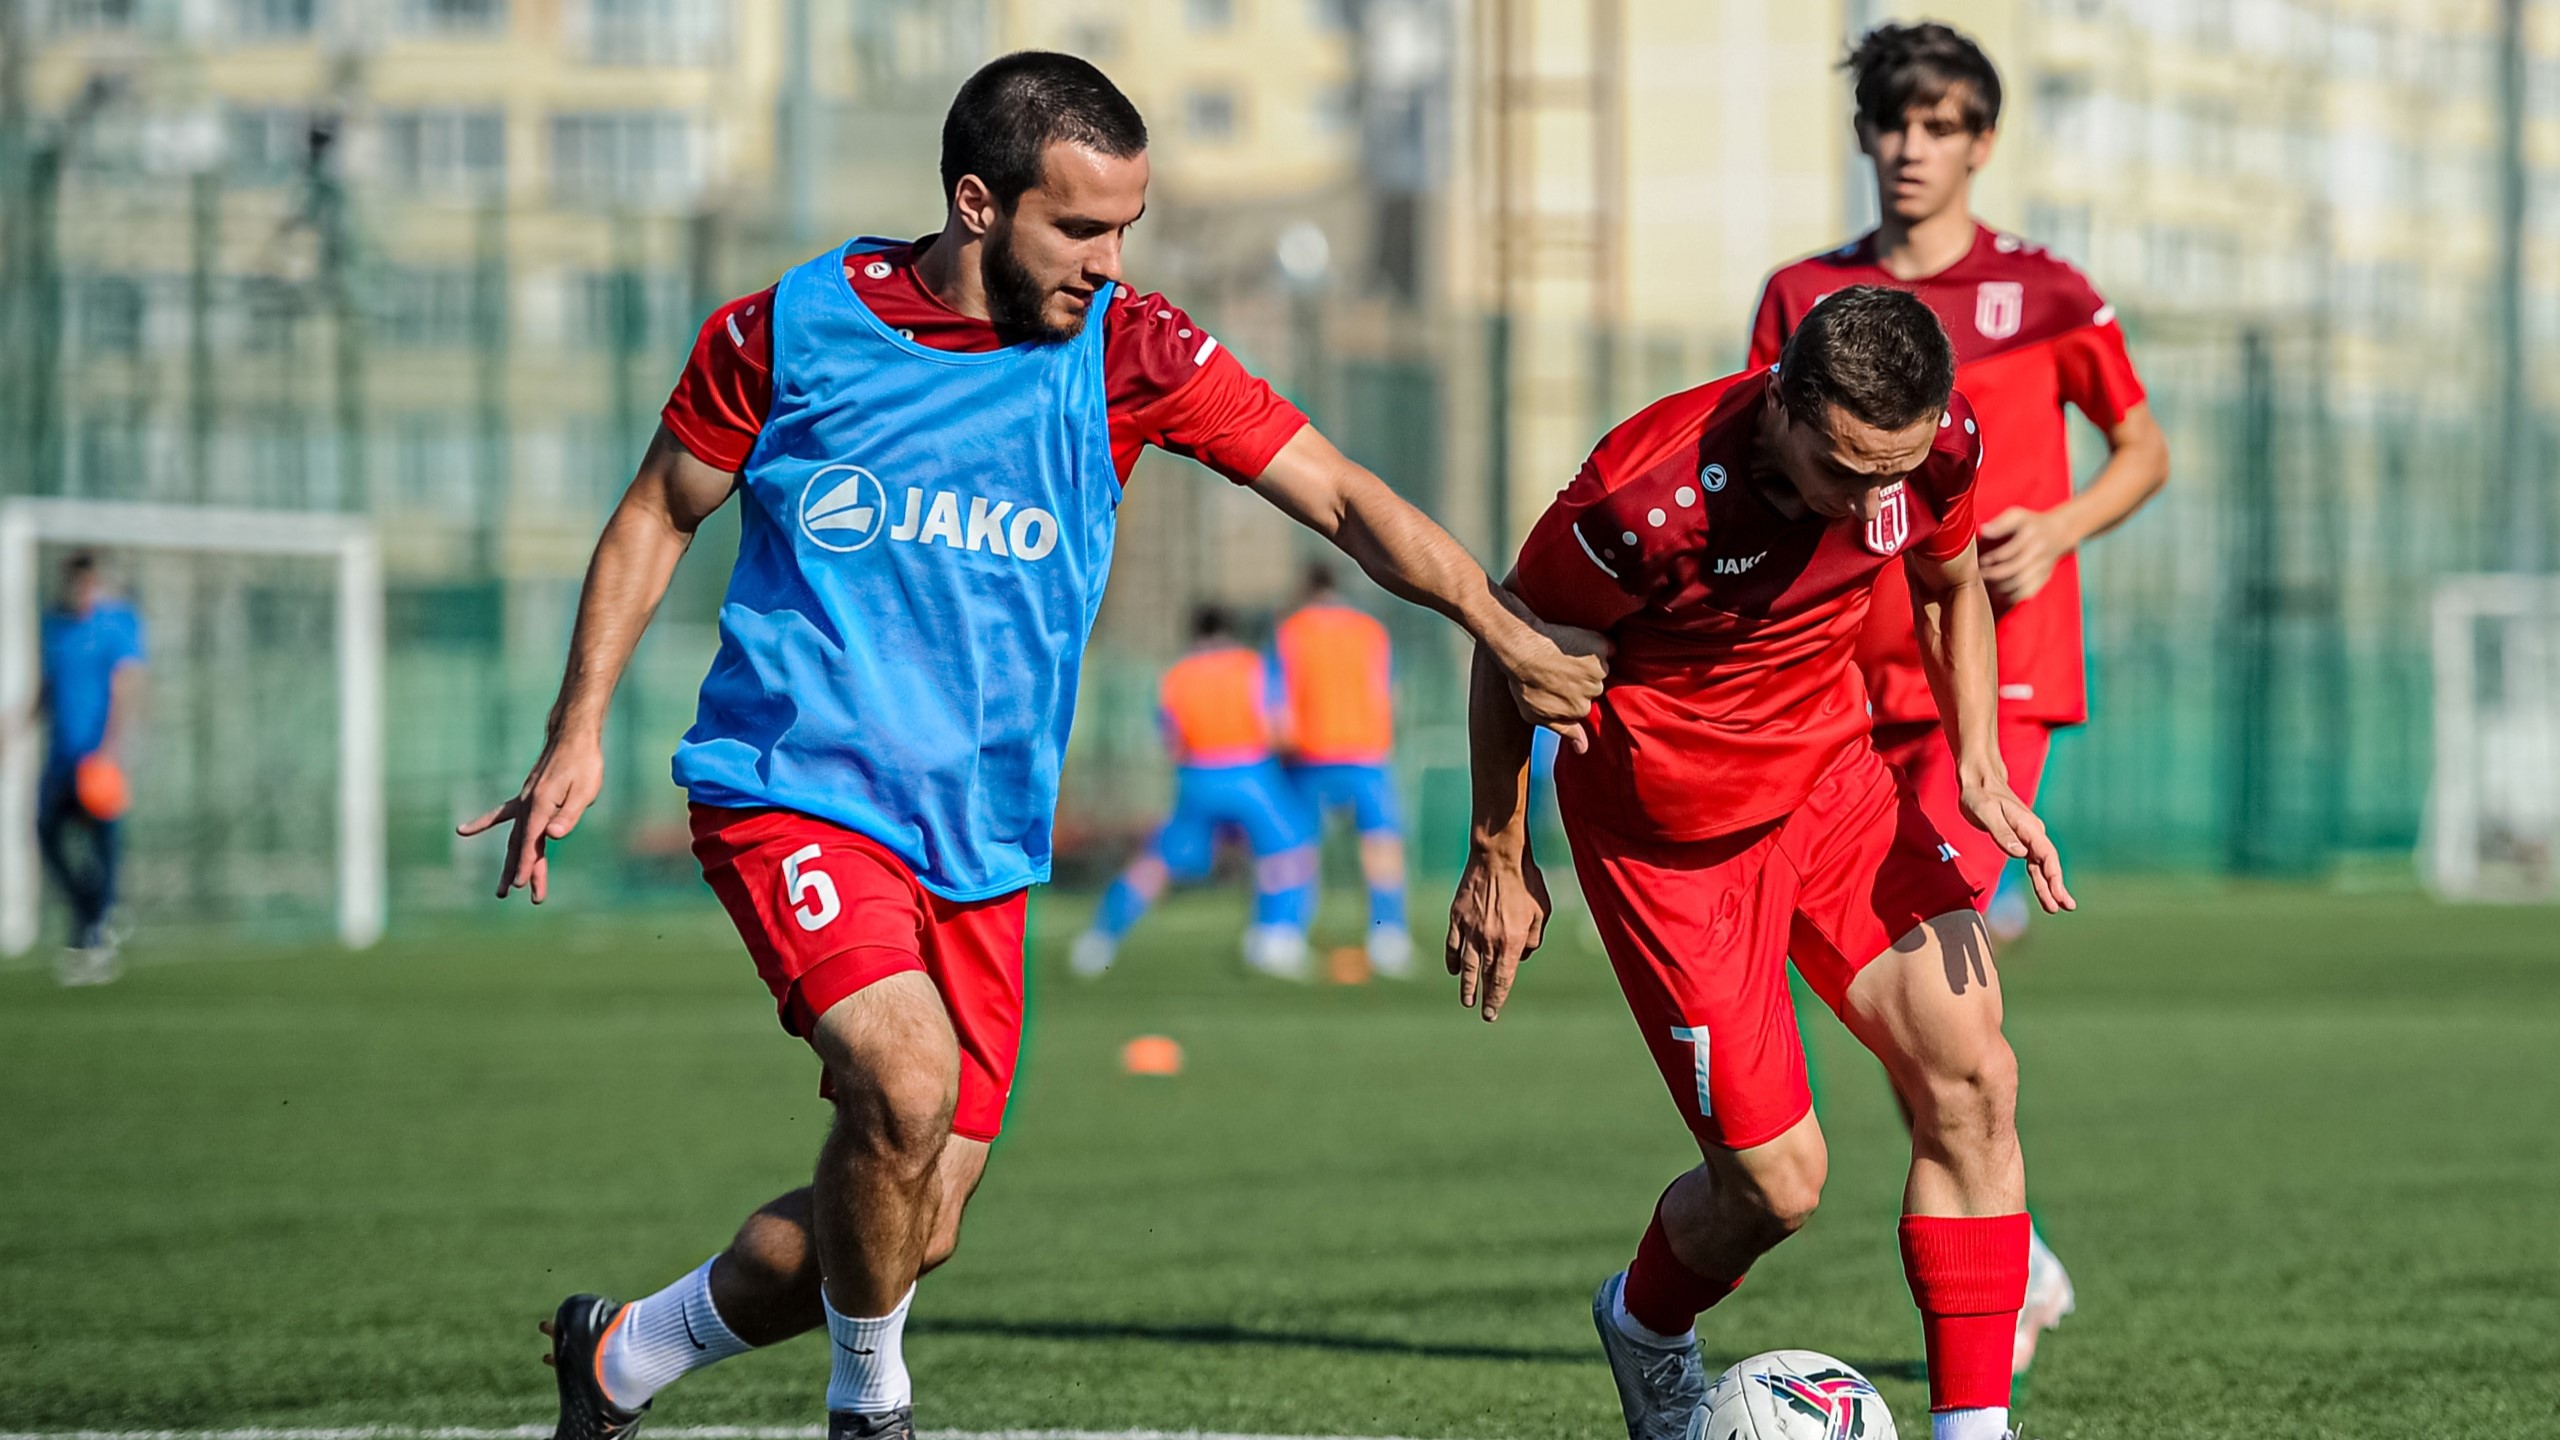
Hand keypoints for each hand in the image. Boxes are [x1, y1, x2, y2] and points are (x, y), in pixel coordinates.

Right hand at [458, 731, 605, 902]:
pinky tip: (463, 831)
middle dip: (518, 871)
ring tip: (501, 889)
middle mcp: (529, 805)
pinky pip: (503, 814)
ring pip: (514, 837)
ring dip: (510, 862)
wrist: (571, 737)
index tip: (520, 886)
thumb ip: (569, 815)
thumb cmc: (584, 764)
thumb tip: (553, 836)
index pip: (532, 842)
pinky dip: (484, 823)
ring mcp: (525, 801)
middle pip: (522, 845)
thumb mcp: (585, 791)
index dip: (527, 865)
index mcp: (543, 806)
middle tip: (507, 895)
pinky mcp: (526, 798)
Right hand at [1445, 839, 1552, 1020]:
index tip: (1491, 1013)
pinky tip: (1454, 970)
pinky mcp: (1457, 918)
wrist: (1499, 857)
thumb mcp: (1541, 913)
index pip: (1502, 979)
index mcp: (1511, 942)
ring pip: (1466, 965)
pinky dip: (1453, 959)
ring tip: (1465, 999)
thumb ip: (1532, 940)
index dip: (1496, 998)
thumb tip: (1522, 957)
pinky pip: (1452, 945)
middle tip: (1480, 1010)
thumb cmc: (1526, 883)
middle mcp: (1489, 941)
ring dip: (1466, 984)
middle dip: (1482, 996)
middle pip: (1483, 976)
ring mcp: (1470, 930)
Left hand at [1494, 609, 1611, 753]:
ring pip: (1601, 667)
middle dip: (1583, 678)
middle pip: (1595, 685)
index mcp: (1580, 709)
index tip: (1560, 683)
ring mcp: (1598, 668)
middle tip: (1562, 667)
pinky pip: (1608, 647)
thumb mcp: (1535, 715)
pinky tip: (1581, 641)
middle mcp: (1593, 691)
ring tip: (1568, 654)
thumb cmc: (1524, 683)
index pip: (1585, 702)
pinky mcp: (1600, 646)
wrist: (1522, 649)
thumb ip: (1564, 730)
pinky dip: (1599, 645)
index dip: (1572, 691)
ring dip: (1590, 661)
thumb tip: (1583, 748)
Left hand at [1957, 777, 2075, 915]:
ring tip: (2056, 907)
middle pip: (2048, 863)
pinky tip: (2045, 893)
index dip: (2053, 875)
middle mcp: (2033, 832)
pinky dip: (2039, 879)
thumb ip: (2002, 833)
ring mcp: (2028, 838)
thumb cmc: (1981, 796)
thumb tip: (2020, 854)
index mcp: (2028, 826)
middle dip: (2057, 885)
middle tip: (2067, 906)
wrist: (1980, 782)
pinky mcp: (2020, 841)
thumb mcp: (1986, 812)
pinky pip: (2033, 864)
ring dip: (2049, 886)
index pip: (2046, 854)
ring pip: (2041, 866)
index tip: (2058, 893)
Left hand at [1976, 505, 2077, 605]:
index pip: (2008, 551)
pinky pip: (2027, 592)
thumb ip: (2000, 523)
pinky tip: (2000, 594)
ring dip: (2000, 587)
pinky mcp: (2044, 578)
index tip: (1981, 560)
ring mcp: (2042, 567)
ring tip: (1988, 584)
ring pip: (2020, 583)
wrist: (2059, 533)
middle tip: (1981, 574)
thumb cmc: (2031, 523)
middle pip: (2013, 569)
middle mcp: (2038, 552)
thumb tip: (1983, 531)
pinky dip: (2012, 596)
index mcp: (2030, 535)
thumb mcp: (2018, 515)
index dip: (1992, 558)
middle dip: (1993, 574)